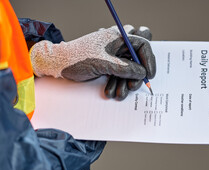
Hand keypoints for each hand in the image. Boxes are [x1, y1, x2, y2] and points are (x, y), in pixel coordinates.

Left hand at [30, 26, 155, 98]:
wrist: (59, 65)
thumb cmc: (77, 58)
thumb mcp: (104, 64)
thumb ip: (125, 68)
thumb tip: (142, 73)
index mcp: (117, 37)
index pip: (142, 45)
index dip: (148, 60)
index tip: (149, 75)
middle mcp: (117, 45)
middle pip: (137, 59)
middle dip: (136, 75)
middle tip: (133, 86)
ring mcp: (112, 55)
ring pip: (127, 69)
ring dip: (125, 83)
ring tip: (119, 93)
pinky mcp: (107, 65)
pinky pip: (118, 74)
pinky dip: (117, 83)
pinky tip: (111, 92)